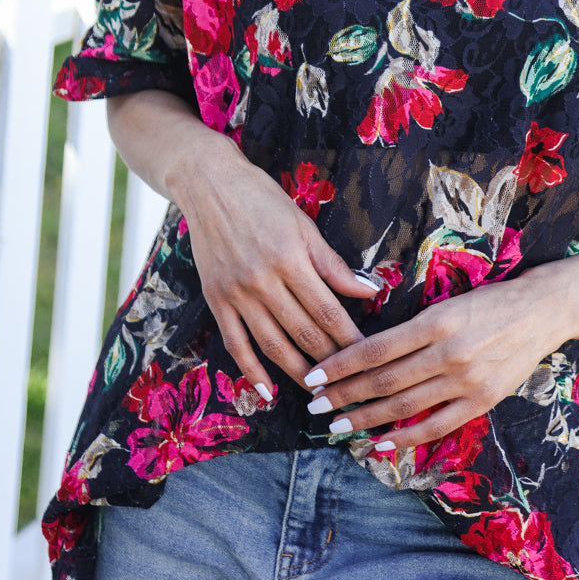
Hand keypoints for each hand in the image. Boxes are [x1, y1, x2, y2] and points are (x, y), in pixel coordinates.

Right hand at [170, 134, 377, 397]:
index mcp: (290, 259)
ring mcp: (237, 293)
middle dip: (331, 362)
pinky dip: (251, 371)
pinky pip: (235, 344)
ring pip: (272, 345)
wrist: (209, 184)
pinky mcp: (216, 300)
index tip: (368, 357)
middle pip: (303, 333)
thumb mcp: (304, 225)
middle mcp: (262, 280)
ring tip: (320, 395)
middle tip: (350, 383)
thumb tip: (369, 291)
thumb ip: (333, 264)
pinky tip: (267, 392)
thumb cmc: (263, 199)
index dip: (350, 339)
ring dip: (298, 374)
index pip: (328, 311)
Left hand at [300, 265, 571, 452]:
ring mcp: (466, 380)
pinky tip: (380, 443)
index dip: (340, 365)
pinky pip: (436, 426)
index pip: (375, 348)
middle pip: (383, 380)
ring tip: (337, 426)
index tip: (313, 375)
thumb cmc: (490, 300)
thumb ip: (412, 328)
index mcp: (436, 320)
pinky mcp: (482, 401)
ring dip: (365, 419)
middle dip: (343, 395)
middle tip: (314, 405)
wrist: (543, 311)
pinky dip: (405, 438)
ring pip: (404, 406)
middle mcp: (448, 352)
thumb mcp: (447, 302)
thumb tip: (367, 351)